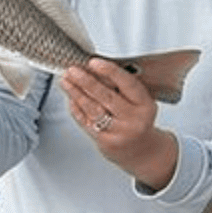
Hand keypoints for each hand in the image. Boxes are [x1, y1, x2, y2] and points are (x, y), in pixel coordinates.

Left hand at [60, 59, 172, 184]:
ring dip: (76, 93)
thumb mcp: (138, 102)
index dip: (110, 71)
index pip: (128, 84)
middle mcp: (135, 119)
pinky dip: (77, 109)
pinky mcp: (106, 142)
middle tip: (73, 70)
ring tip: (66, 82)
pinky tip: (71, 99)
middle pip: (107, 97)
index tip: (93, 62)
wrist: (140, 150)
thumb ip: (120, 87)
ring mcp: (120, 132)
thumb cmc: (136, 120)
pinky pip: (87, 122)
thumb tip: (93, 68)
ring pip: (94, 109)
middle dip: (87, 81)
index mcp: (145, 104)